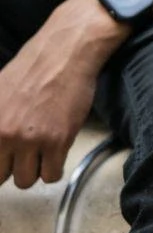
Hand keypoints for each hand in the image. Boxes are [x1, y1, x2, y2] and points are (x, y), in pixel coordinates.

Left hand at [0, 0, 124, 187]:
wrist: (66, 51)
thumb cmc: (32, 67)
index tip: (6, 159)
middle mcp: (4, 136)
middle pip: (0, 177)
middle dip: (12, 167)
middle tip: (22, 154)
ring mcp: (31, 140)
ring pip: (26, 181)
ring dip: (34, 169)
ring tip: (41, 152)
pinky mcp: (58, 140)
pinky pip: (52, 175)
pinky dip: (54, 168)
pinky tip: (56, 153)